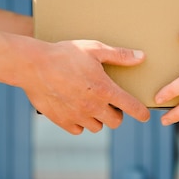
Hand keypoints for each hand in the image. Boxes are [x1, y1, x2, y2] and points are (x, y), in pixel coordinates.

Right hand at [22, 39, 149, 133]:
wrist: (33, 65)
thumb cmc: (65, 54)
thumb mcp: (94, 49)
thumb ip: (119, 55)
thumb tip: (141, 57)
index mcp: (105, 90)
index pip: (131, 107)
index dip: (141, 112)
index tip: (145, 115)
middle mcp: (93, 106)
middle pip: (115, 122)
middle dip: (116, 113)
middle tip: (110, 102)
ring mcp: (77, 116)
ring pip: (97, 127)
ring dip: (98, 118)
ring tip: (91, 104)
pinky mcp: (62, 121)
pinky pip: (78, 129)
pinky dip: (80, 122)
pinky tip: (76, 109)